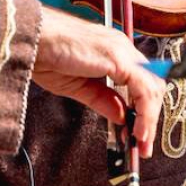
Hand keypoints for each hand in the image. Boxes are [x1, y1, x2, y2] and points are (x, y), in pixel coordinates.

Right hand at [33, 6, 165, 157]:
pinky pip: (143, 89)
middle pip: (152, 84)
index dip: (144, 110)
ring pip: (152, 87)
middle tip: (143, 145)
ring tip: (141, 143)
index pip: (142, 82)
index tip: (137, 135)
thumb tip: (122, 117)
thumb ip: (103, 100)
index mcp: (114, 52)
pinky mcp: (119, 58)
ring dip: (150, 119)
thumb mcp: (79, 87)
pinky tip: (137, 130)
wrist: (32, 39)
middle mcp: (122, 48)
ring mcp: (123, 51)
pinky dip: (145, 112)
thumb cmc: (46, 56)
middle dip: (151, 117)